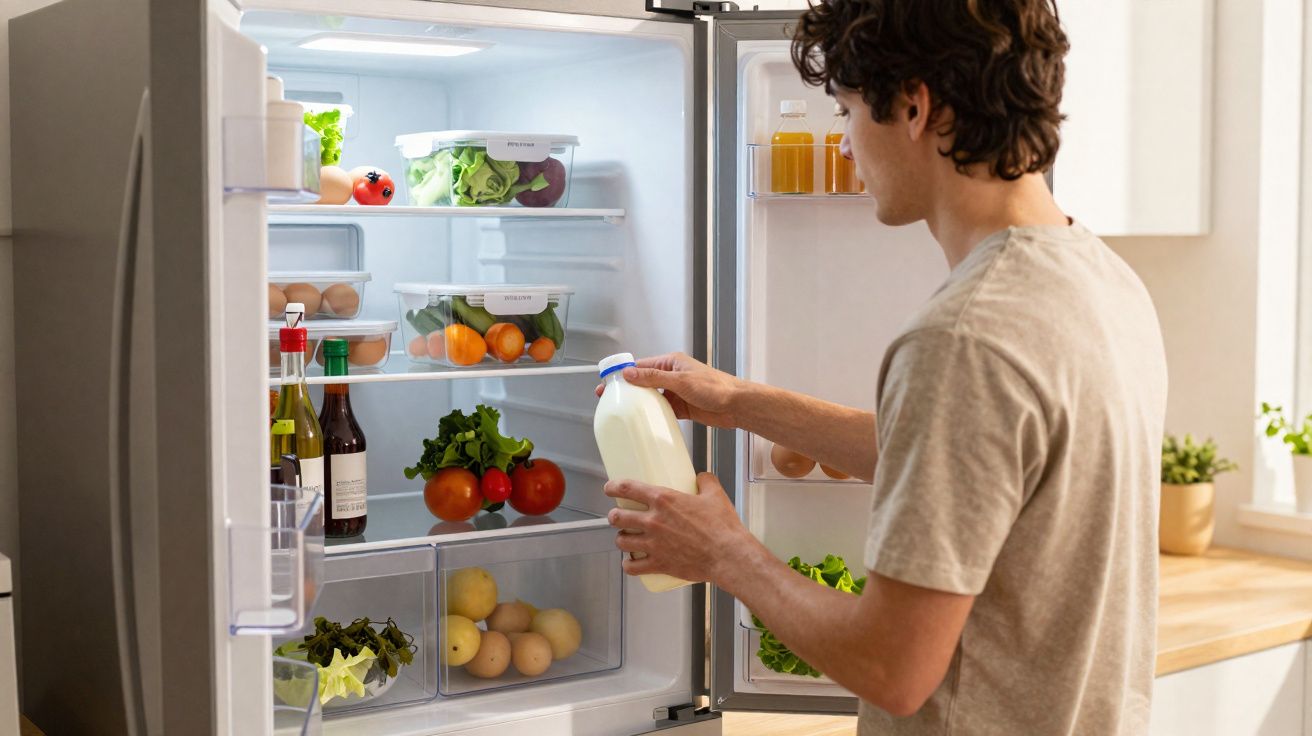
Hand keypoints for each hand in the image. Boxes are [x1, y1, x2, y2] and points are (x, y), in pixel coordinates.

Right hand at [595, 352, 742, 429]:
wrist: (736, 406)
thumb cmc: (716, 387)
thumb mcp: (680, 380)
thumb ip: (654, 377)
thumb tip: (630, 373)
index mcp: (672, 362)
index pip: (641, 366)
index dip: (623, 374)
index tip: (608, 383)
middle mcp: (673, 375)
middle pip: (644, 382)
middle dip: (628, 390)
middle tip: (610, 400)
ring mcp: (677, 392)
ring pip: (652, 398)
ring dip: (641, 404)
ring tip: (624, 413)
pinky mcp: (682, 407)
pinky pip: (663, 410)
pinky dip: (653, 415)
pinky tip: (644, 422)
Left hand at [604, 473, 758, 584]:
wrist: (728, 556)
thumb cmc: (722, 527)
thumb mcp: (715, 495)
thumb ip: (705, 481)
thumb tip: (701, 477)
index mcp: (663, 500)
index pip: (628, 488)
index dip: (613, 487)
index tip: (609, 488)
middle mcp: (653, 521)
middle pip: (617, 517)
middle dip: (614, 516)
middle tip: (618, 517)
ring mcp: (653, 544)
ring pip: (621, 541)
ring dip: (621, 539)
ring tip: (626, 538)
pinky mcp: (658, 564)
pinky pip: (632, 567)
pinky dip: (628, 565)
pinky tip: (630, 562)